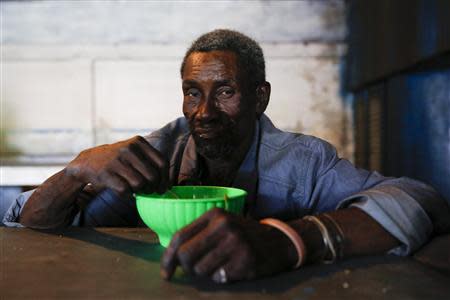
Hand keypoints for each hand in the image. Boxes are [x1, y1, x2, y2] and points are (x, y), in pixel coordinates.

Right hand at [65, 136, 169, 195]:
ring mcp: (117, 160)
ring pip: (140, 184)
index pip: (162, 162)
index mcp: (139, 142)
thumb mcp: (133, 151)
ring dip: (141, 191)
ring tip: (138, 190)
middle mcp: (129, 148)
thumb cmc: (118, 160)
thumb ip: (150, 161)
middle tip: (151, 191)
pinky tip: (125, 190)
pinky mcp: (106, 173)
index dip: (166, 178)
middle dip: (154, 187)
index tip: (164, 187)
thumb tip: (167, 182)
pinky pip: (126, 190)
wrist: (87, 162)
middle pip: (153, 176)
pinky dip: (128, 194)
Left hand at [160, 208, 296, 282]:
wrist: (277, 242)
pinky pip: (218, 278)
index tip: (165, 272)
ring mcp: (236, 243)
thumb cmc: (242, 235)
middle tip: (193, 271)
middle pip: (186, 255)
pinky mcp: (245, 261)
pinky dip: (221, 277)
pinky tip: (232, 268)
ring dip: (205, 274)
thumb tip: (171, 258)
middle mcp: (224, 226)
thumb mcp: (221, 225)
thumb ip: (198, 235)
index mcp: (214, 214)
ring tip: (218, 266)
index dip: (168, 257)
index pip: (180, 236)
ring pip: (200, 270)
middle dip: (185, 268)